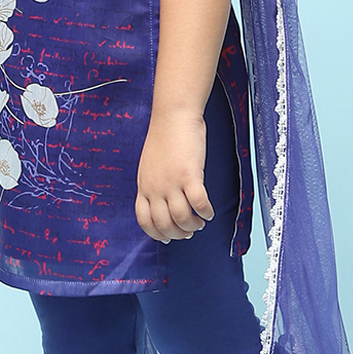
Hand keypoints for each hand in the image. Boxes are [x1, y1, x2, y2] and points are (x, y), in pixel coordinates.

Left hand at [135, 108, 214, 241]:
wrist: (173, 116)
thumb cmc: (164, 137)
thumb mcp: (149, 165)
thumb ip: (153, 184)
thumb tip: (162, 201)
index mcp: (144, 186)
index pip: (145, 221)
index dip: (157, 234)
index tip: (168, 237)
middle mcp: (155, 188)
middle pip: (165, 224)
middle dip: (179, 234)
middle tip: (190, 232)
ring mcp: (172, 183)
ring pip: (183, 218)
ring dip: (194, 225)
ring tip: (201, 222)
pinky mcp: (190, 175)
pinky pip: (199, 203)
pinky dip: (206, 212)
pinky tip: (209, 211)